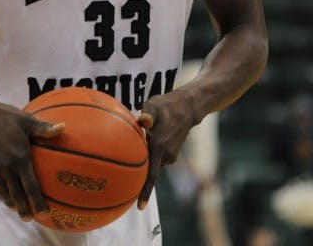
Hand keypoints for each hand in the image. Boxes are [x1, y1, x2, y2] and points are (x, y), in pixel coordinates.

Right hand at [0, 97, 64, 220]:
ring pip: (4, 192)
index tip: (44, 213)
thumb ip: (44, 128)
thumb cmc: (4, 116)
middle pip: (17, 196)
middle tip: (30, 218)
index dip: (38, 202)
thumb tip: (63, 127)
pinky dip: (0, 191)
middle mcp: (7, 168)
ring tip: (18, 209)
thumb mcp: (26, 120)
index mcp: (21, 158)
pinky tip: (5, 193)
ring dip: (11, 202)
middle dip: (24, 210)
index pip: (31, 187)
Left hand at [136, 91, 195, 209]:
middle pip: (150, 174)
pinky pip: (157, 160)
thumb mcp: (154, 105)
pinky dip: (149, 159)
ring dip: (144, 167)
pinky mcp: (171, 153)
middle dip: (140, 184)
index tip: (139, 206)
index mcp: (160, 146)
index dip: (145, 191)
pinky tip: (141, 151)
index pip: (152, 174)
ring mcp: (170, 155)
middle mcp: (166, 154)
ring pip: (153, 165)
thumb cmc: (167, 105)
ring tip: (128, 169)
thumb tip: (143, 121)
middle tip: (124, 194)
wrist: (188, 107)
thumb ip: (148, 114)